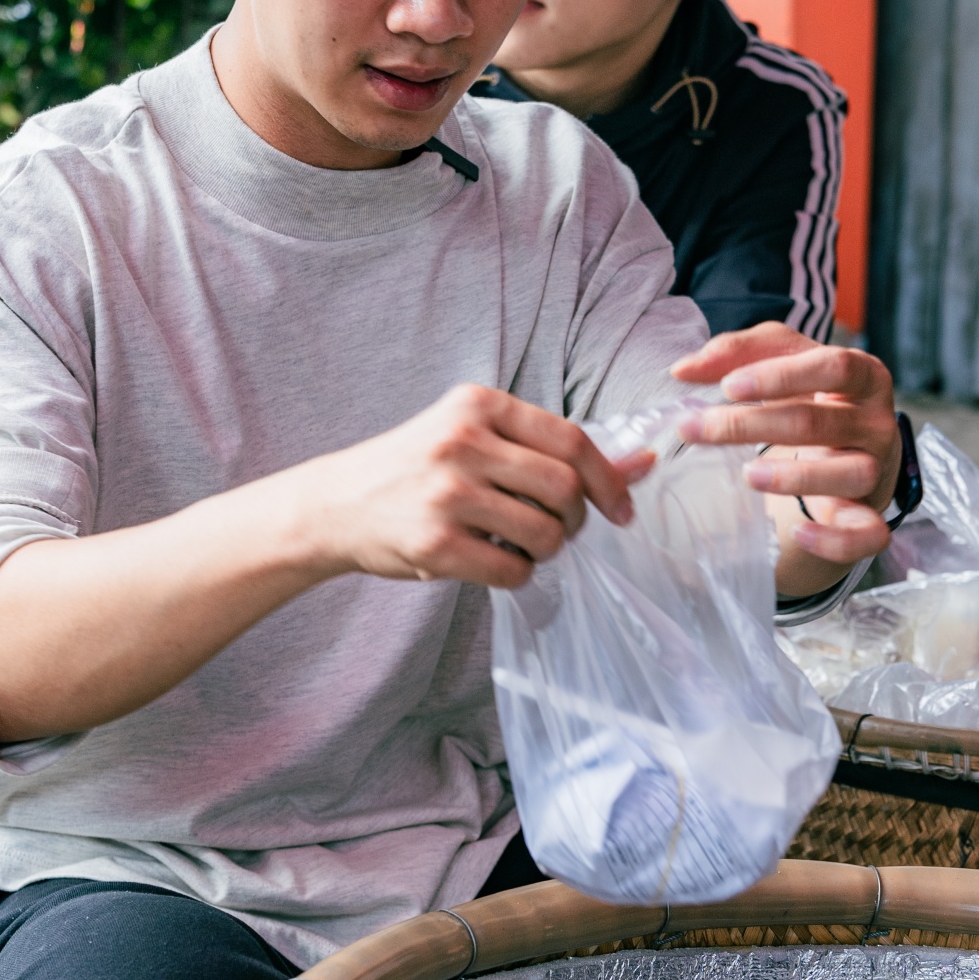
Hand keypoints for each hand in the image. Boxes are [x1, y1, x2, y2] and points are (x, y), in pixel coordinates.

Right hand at [298, 383, 655, 589]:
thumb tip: (643, 462)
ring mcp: (447, 492)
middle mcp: (462, 441)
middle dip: (577, 519)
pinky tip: (496, 562)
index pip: (571, 440)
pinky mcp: (434, 543)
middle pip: (565, 488)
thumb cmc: (416, 469)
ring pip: (545, 532)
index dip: (608, 480)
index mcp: (477, 404)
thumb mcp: (474, 437)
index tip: (620, 509)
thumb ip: (549, 447)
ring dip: (549, 550)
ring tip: (523, 546)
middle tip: (560, 530)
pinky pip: (513, 570)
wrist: (335, 504)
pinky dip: (519, 575)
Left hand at [671, 323, 902, 585]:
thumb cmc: (812, 396)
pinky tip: (798, 532)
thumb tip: (683, 370)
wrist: (851, 447)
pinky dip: (836, 540)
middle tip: (695, 429)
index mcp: (863, 375)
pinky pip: (868, 534)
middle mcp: (876, 423)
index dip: (781, 376)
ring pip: (852, 474)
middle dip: (751, 425)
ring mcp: (876, 471)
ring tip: (747, 475)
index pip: (833, 367)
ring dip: (797, 477)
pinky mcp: (870, 515)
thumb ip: (737, 354)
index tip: (728, 387)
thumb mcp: (781, 360)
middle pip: (819, 422)